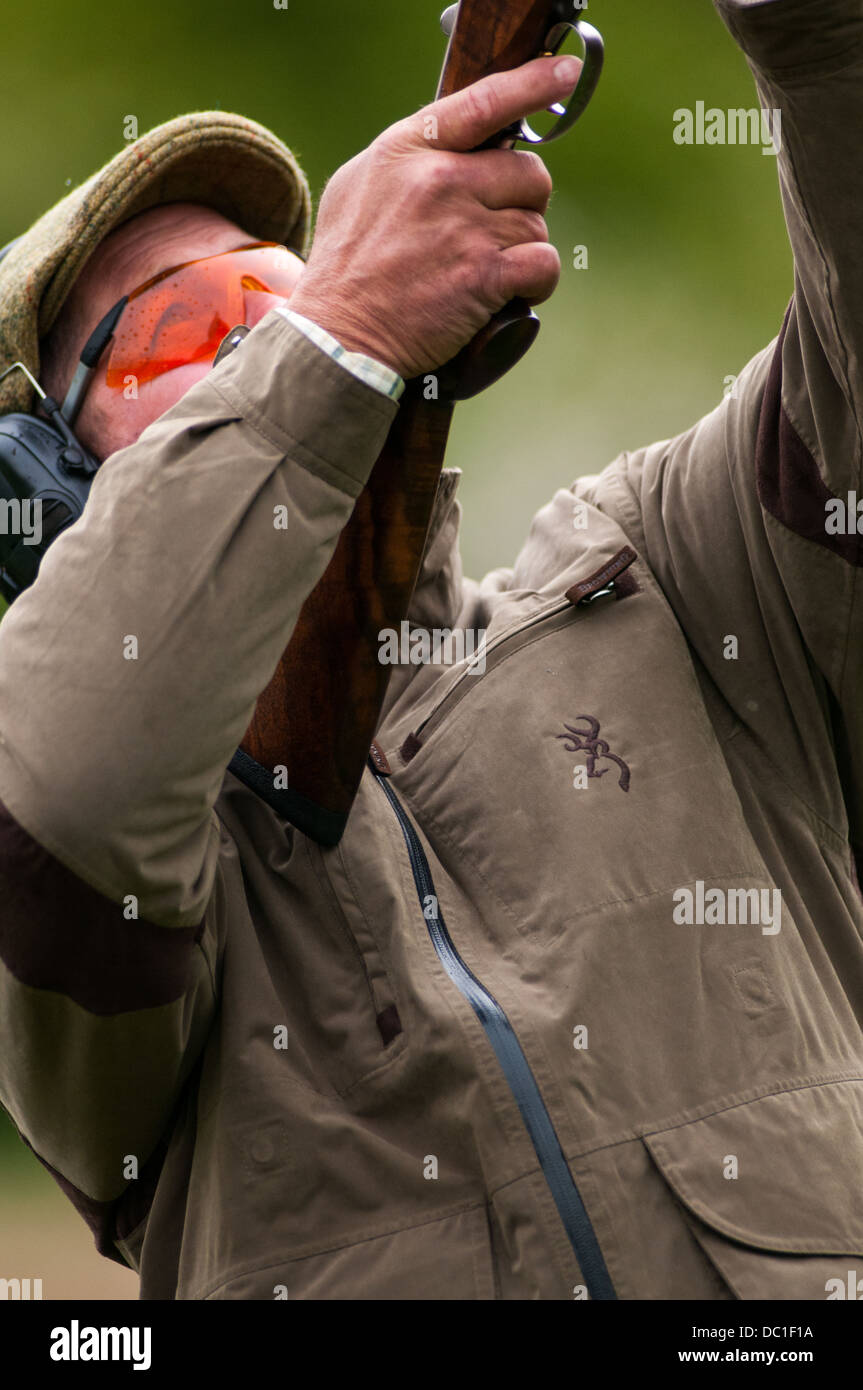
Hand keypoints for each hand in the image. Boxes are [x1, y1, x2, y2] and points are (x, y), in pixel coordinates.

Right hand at [286, 55, 580, 380]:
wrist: (339, 334)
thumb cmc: (346, 268)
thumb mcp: (358, 188)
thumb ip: (407, 160)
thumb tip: (451, 149)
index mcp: (408, 150)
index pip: (482, 103)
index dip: (532, 85)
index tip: (565, 72)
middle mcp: (438, 180)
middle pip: (527, 174)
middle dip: (521, 204)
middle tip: (493, 233)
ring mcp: (463, 227)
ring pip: (535, 225)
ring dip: (522, 250)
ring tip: (487, 271)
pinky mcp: (482, 275)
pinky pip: (543, 265)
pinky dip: (536, 282)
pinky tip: (512, 292)